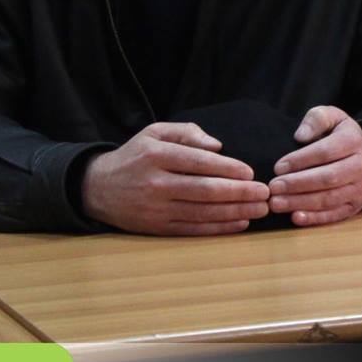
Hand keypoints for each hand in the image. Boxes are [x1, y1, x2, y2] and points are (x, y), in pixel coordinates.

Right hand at [80, 122, 271, 236]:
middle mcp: (155, 183)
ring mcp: (155, 209)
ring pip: (201, 213)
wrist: (96, 188)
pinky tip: (239, 223)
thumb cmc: (135, 156)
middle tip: (265, 193)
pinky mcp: (156, 228)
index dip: (227, 168)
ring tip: (260, 209)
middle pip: (204, 191)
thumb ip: (188, 132)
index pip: (198, 163)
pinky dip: (218, 228)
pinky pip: (192, 229)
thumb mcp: (155, 132)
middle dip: (239, 193)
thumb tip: (218, 146)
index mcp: (156, 156)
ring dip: (235, 212)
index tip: (250, 172)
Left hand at [268, 106, 361, 226]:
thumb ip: (316, 119)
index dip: (300, 160)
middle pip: (328, 178)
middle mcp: (360, 166)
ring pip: (330, 198)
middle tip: (273, 188)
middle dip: (297, 184)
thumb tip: (300, 136)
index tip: (278, 167)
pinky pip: (336, 215)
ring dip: (301, 202)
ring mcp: (360, 188)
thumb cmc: (343, 137)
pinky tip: (296, 217)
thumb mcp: (334, 118)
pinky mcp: (356, 206)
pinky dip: (315, 218)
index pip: (326, 152)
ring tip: (276, 203)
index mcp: (353, 140)